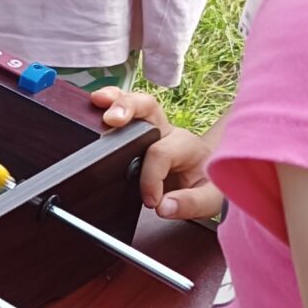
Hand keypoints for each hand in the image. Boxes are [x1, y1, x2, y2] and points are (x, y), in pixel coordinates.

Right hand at [90, 86, 223, 222]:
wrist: (212, 176)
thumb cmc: (210, 184)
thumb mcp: (211, 199)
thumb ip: (190, 203)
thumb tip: (164, 207)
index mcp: (185, 146)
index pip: (160, 153)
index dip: (151, 178)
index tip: (151, 201)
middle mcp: (167, 131)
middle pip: (149, 107)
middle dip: (129, 109)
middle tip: (113, 120)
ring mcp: (152, 129)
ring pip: (135, 104)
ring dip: (115, 100)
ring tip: (98, 100)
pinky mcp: (139, 133)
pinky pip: (126, 113)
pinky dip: (109, 105)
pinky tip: (95, 103)